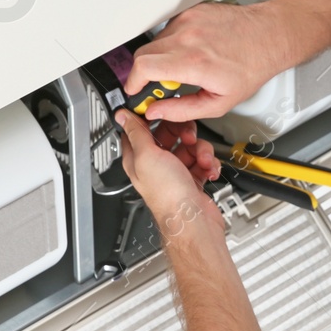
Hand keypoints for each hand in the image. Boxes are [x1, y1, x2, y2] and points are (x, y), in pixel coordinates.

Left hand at [114, 110, 226, 243]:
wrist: (193, 220)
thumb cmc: (167, 195)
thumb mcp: (147, 156)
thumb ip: (135, 132)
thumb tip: (121, 115)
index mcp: (139, 158)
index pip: (140, 129)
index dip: (152, 118)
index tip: (164, 110)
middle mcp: (155, 164)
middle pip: (170, 134)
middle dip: (184, 133)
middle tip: (189, 138)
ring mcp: (175, 172)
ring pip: (190, 146)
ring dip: (201, 151)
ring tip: (202, 160)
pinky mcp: (192, 179)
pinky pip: (203, 162)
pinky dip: (209, 164)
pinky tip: (209, 170)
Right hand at [122, 1, 288, 121]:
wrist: (269, 36)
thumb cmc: (251, 66)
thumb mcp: (219, 103)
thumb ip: (181, 110)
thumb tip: (157, 111)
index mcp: (193, 62)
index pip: (143, 67)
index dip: (133, 83)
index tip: (136, 91)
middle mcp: (187, 37)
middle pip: (143, 54)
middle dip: (145, 73)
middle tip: (161, 85)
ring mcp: (188, 20)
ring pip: (155, 42)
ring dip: (161, 58)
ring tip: (185, 67)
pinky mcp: (191, 11)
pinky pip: (169, 29)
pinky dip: (173, 43)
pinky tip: (194, 51)